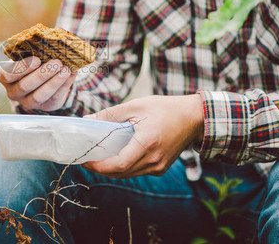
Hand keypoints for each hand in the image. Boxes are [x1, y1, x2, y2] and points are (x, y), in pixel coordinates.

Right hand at [0, 56, 77, 110]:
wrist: (41, 81)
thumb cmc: (32, 62)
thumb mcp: (28, 55)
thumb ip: (34, 49)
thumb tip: (51, 37)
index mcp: (6, 76)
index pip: (7, 75)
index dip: (21, 68)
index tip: (36, 60)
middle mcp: (14, 92)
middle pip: (25, 86)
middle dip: (41, 74)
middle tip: (56, 63)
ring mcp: (28, 102)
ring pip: (39, 96)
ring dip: (54, 82)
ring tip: (65, 70)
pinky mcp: (44, 106)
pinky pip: (54, 98)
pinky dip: (64, 86)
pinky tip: (71, 74)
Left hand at [82, 94, 204, 177]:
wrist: (193, 117)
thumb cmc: (165, 108)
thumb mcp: (136, 105)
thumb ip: (111, 114)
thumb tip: (88, 120)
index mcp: (147, 143)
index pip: (119, 164)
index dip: (99, 166)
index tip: (85, 160)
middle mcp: (154, 160)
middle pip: (121, 173)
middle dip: (101, 168)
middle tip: (86, 159)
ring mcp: (158, 166)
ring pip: (128, 174)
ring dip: (111, 169)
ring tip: (96, 158)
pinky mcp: (160, 167)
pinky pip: (136, 171)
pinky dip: (123, 167)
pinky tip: (114, 157)